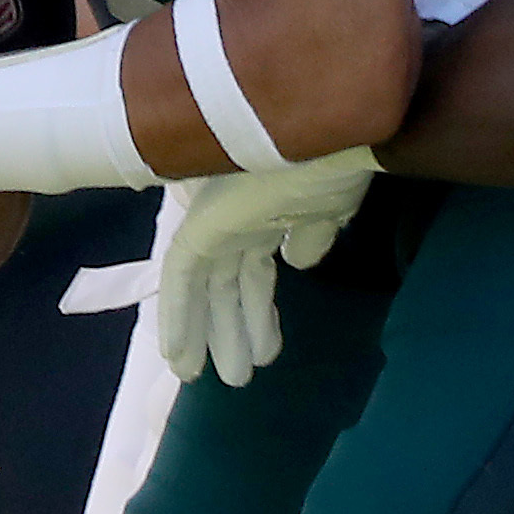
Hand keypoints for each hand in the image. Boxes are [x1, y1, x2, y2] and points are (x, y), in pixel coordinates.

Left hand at [157, 151, 379, 385]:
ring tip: (215, 380)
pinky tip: (177, 355)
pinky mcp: (202, 225)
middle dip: (232, 332)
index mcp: (270, 216)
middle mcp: (240, 221)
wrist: (326, 134)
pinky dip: (176, 316)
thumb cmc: (336, 163)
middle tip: (238, 377)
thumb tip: (299, 262)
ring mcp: (218, 223)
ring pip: (205, 289)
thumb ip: (311, 237)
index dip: (257, 313)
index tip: (266, 353)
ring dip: (210, 335)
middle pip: (229, 286)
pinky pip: (181, 277)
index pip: (255, 273)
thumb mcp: (331, 209)